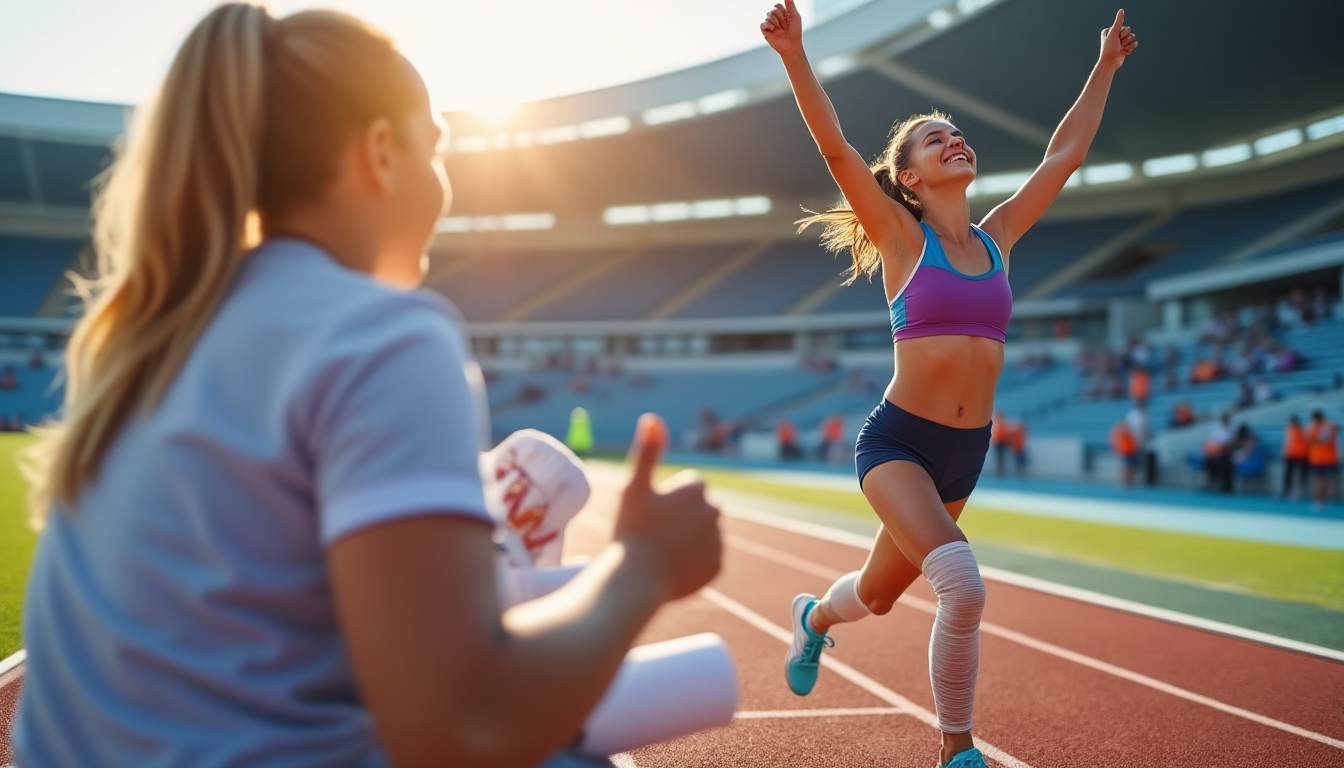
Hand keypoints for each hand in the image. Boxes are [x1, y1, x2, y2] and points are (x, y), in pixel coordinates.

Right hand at [614, 414, 721, 601]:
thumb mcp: (634, 487)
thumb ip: (647, 451)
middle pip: (698, 510)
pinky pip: (706, 559)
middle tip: (655, 534)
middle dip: (683, 518)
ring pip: (703, 535)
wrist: (635, 581)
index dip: (668, 498)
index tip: (652, 512)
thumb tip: (652, 417)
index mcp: (696, 490)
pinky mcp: (718, 567)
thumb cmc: (632, 531)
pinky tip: (672, 567)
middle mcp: (714, 513)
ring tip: (662, 552)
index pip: (689, 486)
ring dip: (689, 539)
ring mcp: (717, 542)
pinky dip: (693, 562)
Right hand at [760, 0, 802, 56]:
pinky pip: (763, 24)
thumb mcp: (795, 16)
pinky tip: (774, 30)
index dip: (783, 12)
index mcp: (781, 13)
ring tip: (781, 31)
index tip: (788, 19)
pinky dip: (769, 26)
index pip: (777, 5)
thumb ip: (790, 5)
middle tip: (785, 27)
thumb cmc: (795, 31)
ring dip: (777, 24)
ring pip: (768, 16)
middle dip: (781, 19)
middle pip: (773, 10)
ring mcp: (769, 24)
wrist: (792, 45)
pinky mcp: (765, 31)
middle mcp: (774, 18)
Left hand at [1099, 9, 1137, 68]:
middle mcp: (1115, 35)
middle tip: (1120, 44)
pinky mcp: (1125, 48)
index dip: (1123, 33)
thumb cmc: (1109, 49)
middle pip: (1129, 31)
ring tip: (1122, 49)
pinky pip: (1134, 43)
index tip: (1117, 39)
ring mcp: (1120, 42)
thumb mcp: (1113, 34)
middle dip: (1126, 39)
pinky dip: (1131, 48)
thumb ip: (1118, 22)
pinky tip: (1125, 52)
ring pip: (1133, 37)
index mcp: (1110, 31)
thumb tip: (1121, 11)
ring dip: (1129, 44)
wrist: (1110, 63)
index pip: (1124, 27)